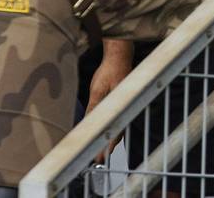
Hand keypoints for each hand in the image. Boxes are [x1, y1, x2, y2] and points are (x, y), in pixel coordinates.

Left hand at [86, 40, 132, 161]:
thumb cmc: (110, 70)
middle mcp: (125, 108)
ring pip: (119, 126)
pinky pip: (118, 117)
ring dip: (111, 137)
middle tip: (99, 157)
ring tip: (102, 148)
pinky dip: (113, 126)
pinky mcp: (123, 101)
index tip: (100, 157)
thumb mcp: (97, 90)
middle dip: (108, 145)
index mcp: (120, 107)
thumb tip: (88, 125)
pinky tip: (107, 129)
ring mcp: (125, 104)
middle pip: (118, 132)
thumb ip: (94, 108)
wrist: (119, 56)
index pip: (114, 133)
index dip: (106, 147)